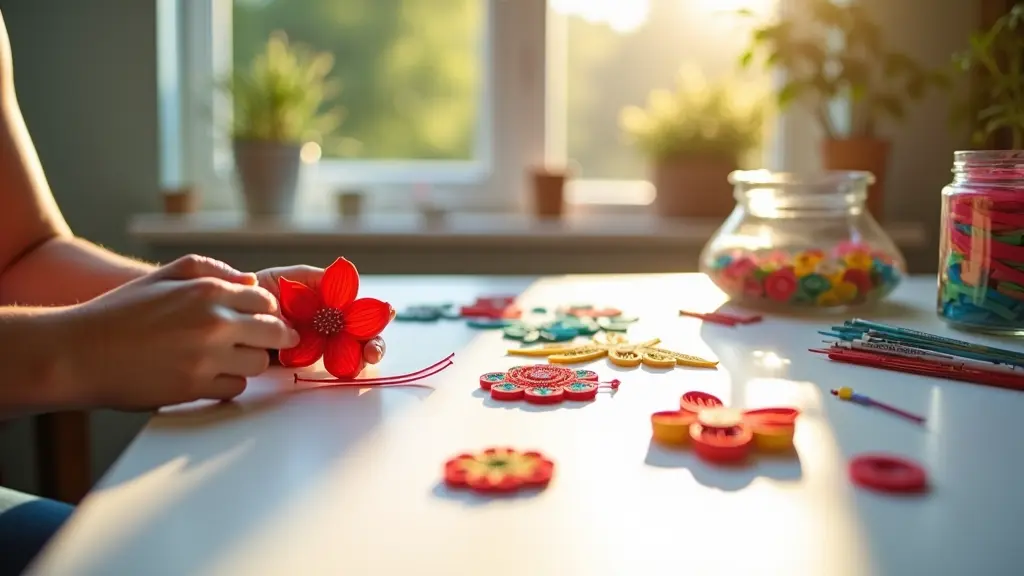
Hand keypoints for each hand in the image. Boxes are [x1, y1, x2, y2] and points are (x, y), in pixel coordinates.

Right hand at [57, 255, 299, 409]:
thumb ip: (211, 270)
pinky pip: (236, 389)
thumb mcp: (163, 276)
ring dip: (249, 362)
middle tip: (265, 343)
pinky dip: (228, 384)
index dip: (269, 313)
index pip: (267, 303)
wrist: (80, 353)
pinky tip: (210, 376)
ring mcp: (207, 357)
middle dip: (273, 339)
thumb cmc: (119, 313)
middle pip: (274, 334)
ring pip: (258, 364)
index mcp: (208, 291)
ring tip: (228, 359)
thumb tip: (250, 284)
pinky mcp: (196, 387)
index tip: (264, 321)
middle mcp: (214, 322)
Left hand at [255, 265, 388, 364]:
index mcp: (327, 302)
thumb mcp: (282, 278)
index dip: (376, 311)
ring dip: (362, 357)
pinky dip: (343, 369)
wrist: (225, 318)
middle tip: (373, 349)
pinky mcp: (304, 364)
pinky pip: (328, 368)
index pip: (359, 306)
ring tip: (366, 359)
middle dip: (373, 340)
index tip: (387, 313)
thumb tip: (340, 275)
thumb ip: (310, 277)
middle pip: (361, 334)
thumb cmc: (254, 292)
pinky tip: (348, 370)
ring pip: (350, 353)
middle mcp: (328, 324)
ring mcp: (318, 345)